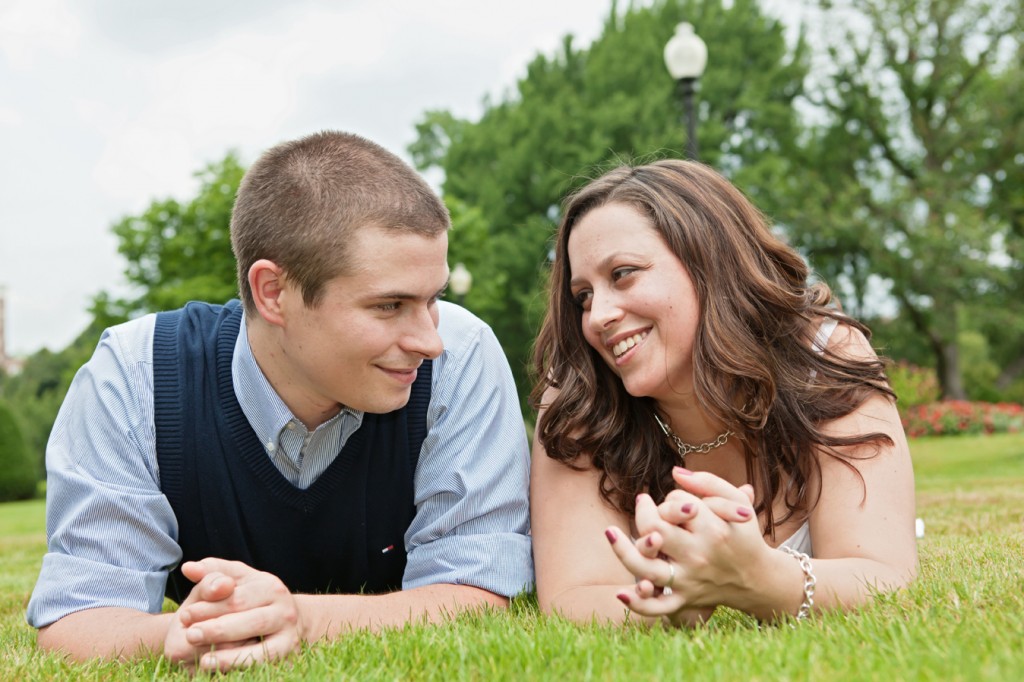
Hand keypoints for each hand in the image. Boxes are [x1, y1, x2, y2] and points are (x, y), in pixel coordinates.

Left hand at [164, 558, 304, 671]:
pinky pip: (262, 663)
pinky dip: (239, 665)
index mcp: (270, 586)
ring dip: (229, 654)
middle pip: (250, 621)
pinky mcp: (287, 655)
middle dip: (218, 629)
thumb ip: (212, 572)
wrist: (286, 620)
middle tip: (190, 635)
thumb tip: (188, 568)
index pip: (237, 598)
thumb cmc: (251, 597)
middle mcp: (284, 610)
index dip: (210, 607)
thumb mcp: (234, 580)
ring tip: (202, 660)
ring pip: (261, 647)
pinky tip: (215, 667)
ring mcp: (289, 635)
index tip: (185, 616)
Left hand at [608, 469, 764, 619]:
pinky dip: (638, 603)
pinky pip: (658, 607)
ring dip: (624, 550)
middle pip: (656, 531)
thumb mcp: (736, 503)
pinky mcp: (684, 599)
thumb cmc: (742, 534)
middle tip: (644, 503)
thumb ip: (708, 483)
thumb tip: (674, 473)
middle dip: (645, 513)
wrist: (758, 579)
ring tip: (609, 532)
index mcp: (712, 528)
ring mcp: (689, 580)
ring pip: (647, 568)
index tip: (681, 502)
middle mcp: (698, 555)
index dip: (672, 498)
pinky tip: (620, 593)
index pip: (676, 504)